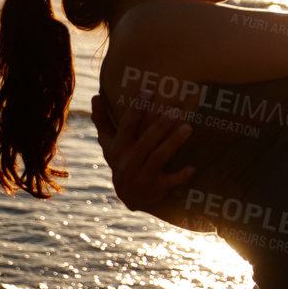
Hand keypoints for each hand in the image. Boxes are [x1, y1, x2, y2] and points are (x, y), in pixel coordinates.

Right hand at [91, 91, 200, 221]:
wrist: (130, 196)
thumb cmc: (122, 160)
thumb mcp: (109, 144)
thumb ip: (102, 121)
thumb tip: (95, 96)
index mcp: (117, 149)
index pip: (126, 126)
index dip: (136, 109)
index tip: (148, 91)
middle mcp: (128, 162)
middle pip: (146, 140)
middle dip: (160, 124)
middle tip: (176, 108)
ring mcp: (142, 177)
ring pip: (158, 157)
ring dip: (173, 143)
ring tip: (188, 127)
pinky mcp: (156, 189)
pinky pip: (170, 182)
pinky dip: (180, 176)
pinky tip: (192, 168)